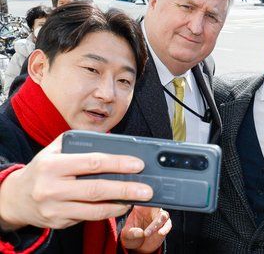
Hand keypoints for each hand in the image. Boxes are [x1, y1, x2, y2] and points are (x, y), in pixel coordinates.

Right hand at [0, 134, 152, 230]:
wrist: (15, 199)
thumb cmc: (41, 170)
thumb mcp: (53, 151)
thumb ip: (78, 142)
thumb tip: (110, 141)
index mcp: (52, 165)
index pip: (91, 163)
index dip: (117, 163)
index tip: (137, 164)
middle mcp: (52, 188)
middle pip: (96, 189)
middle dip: (126, 189)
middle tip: (146, 189)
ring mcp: (55, 209)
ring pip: (95, 209)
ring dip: (120, 204)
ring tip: (137, 198)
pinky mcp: (60, 223)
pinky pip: (88, 217)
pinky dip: (107, 212)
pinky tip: (120, 205)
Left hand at [121, 206, 171, 252]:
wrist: (138, 246)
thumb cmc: (131, 236)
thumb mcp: (126, 234)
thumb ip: (131, 233)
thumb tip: (139, 232)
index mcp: (141, 207)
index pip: (145, 200)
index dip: (146, 202)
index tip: (143, 210)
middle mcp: (151, 210)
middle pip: (156, 207)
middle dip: (152, 218)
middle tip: (145, 232)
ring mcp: (159, 217)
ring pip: (163, 215)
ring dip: (157, 224)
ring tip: (148, 234)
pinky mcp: (165, 224)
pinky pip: (168, 224)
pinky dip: (165, 228)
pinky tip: (160, 233)